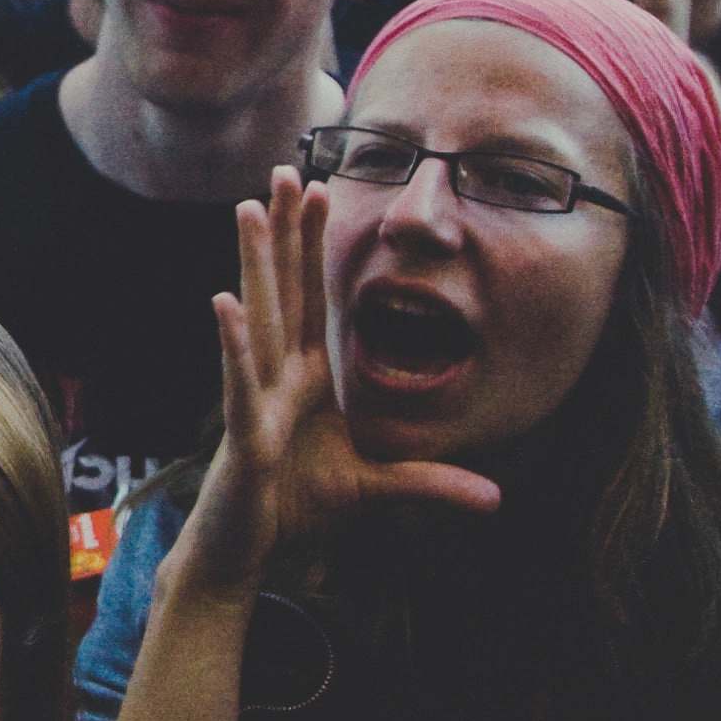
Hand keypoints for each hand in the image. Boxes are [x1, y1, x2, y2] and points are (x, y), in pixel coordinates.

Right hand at [188, 175, 503, 580]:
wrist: (246, 552)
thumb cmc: (295, 510)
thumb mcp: (376, 491)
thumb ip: (430, 485)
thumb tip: (496, 498)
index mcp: (303, 379)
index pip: (311, 299)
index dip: (314, 245)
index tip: (320, 188)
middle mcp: (276, 377)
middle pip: (285, 289)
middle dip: (287, 229)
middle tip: (285, 168)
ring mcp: (256, 400)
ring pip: (260, 319)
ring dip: (255, 263)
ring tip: (249, 209)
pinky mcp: (244, 435)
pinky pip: (240, 381)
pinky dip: (234, 344)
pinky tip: (225, 302)